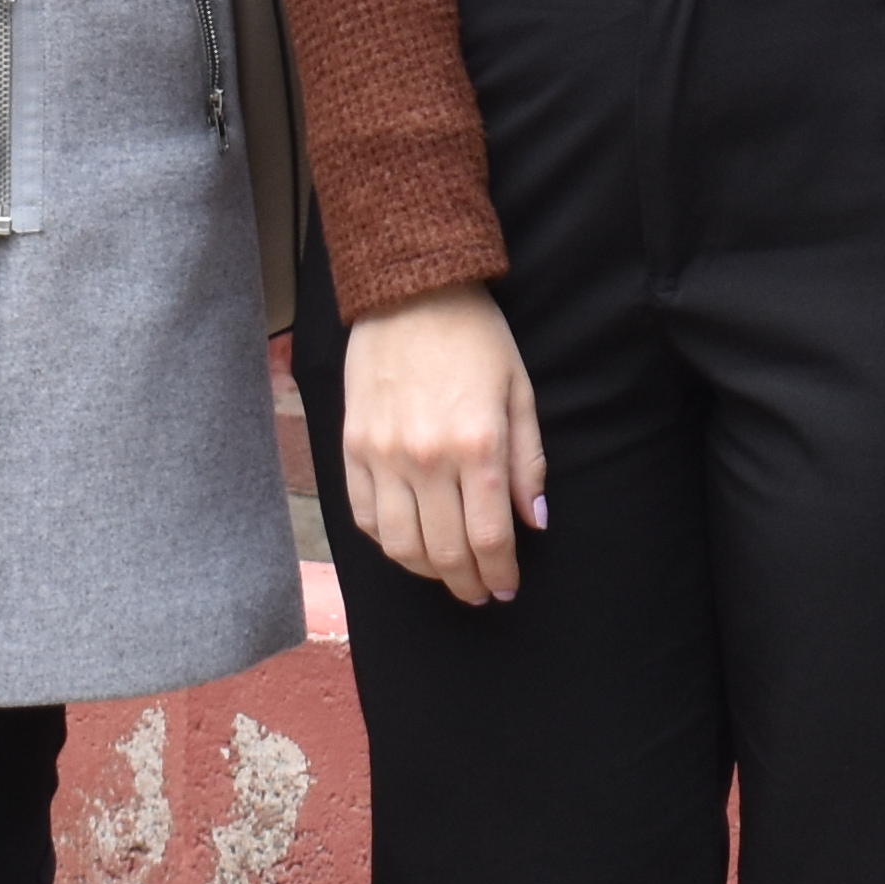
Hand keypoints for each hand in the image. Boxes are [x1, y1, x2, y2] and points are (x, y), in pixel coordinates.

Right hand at [336, 282, 546, 606]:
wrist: (411, 291)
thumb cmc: (475, 337)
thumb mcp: (519, 392)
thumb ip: (527, 462)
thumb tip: (532, 522)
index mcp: (477, 445)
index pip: (489, 537)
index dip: (501, 573)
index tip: (507, 586)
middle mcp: (426, 458)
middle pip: (446, 552)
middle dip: (468, 583)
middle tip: (481, 591)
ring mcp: (382, 455)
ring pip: (400, 545)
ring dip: (427, 571)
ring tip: (447, 572)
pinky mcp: (351, 447)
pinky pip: (365, 516)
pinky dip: (387, 541)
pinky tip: (408, 541)